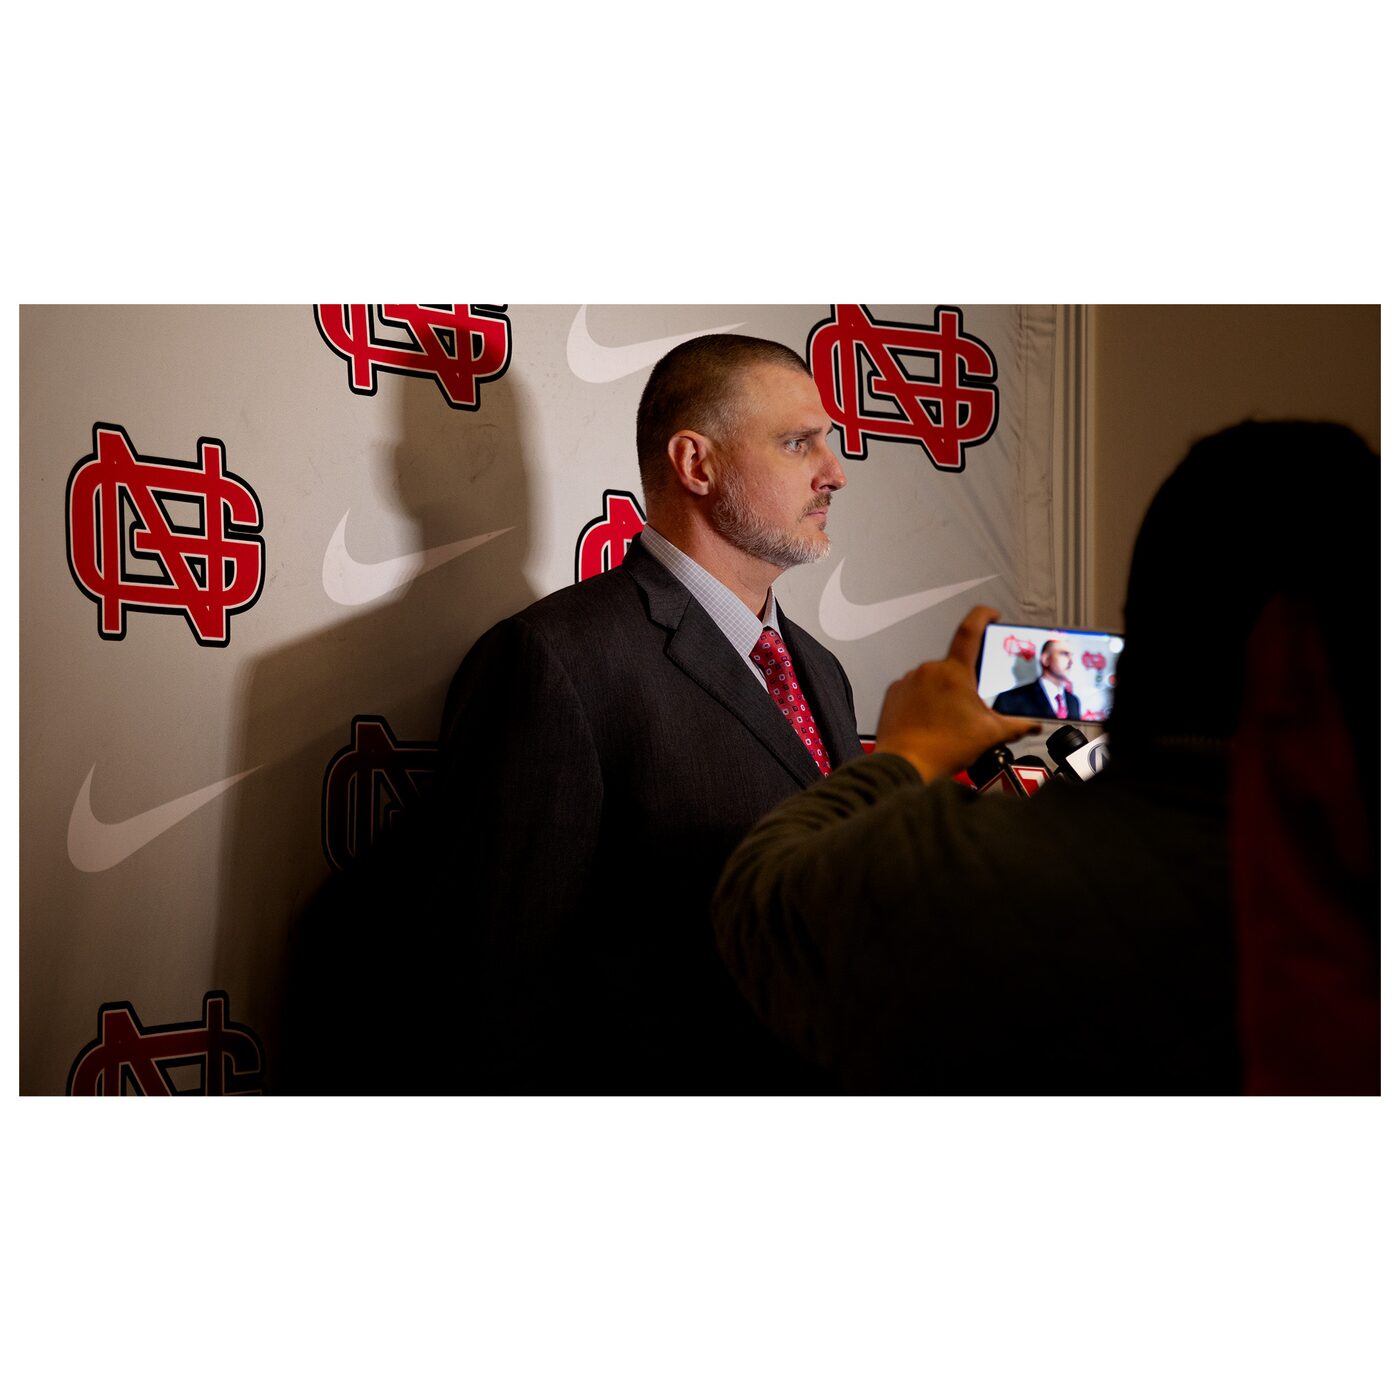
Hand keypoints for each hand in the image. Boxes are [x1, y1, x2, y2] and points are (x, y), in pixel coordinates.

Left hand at [873, 606, 1041, 781]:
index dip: (983, 616)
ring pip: (934, 679)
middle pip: (955, 665)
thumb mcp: (990, 735)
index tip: (991, 615)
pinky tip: (931, 721)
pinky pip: (914, 689)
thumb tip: (1033, 724)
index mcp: (955, 672)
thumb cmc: (942, 748)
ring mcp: (909, 680)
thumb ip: (1017, 725)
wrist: (906, 764)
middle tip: (972, 705)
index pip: (970, 630)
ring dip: (944, 692)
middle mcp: (929, 670)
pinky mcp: (894, 693)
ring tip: (950, 719)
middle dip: (965, 681)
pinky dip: (924, 700)